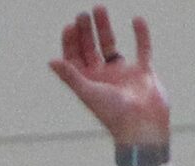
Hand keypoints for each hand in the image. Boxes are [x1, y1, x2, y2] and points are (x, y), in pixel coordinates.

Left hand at [51, 10, 167, 145]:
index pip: (75, 60)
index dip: (70, 44)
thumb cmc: (112, 113)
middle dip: (85, 32)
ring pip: (111, 45)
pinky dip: (141, 34)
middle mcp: (103, 78)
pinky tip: (136, 20)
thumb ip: (71, 76)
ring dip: (105, 28)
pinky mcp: (143, 71)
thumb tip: (52, 61)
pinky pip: (142, 48)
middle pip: (90, 50)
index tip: (70, 26)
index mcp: (87, 84)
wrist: (142, 125)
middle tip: (83, 14)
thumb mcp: (88, 92)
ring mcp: (123, 73)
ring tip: (99, 9)